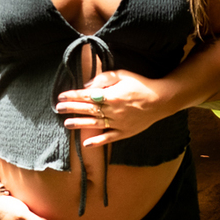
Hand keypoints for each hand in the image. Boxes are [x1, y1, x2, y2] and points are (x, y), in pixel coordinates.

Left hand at [54, 69, 171, 147]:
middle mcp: (113, 111)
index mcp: (111, 96)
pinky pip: (109, 138)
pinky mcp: (124, 132)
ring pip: (95, 124)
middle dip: (72, 108)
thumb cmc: (140, 85)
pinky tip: (86, 144)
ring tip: (66, 124)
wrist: (160, 101)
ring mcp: (118, 123)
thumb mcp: (122, 75)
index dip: (73, 96)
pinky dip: (98, 141)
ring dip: (80, 124)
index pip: (87, 96)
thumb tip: (87, 86)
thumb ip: (103, 79)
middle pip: (88, 110)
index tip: (61, 96)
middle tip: (58, 108)